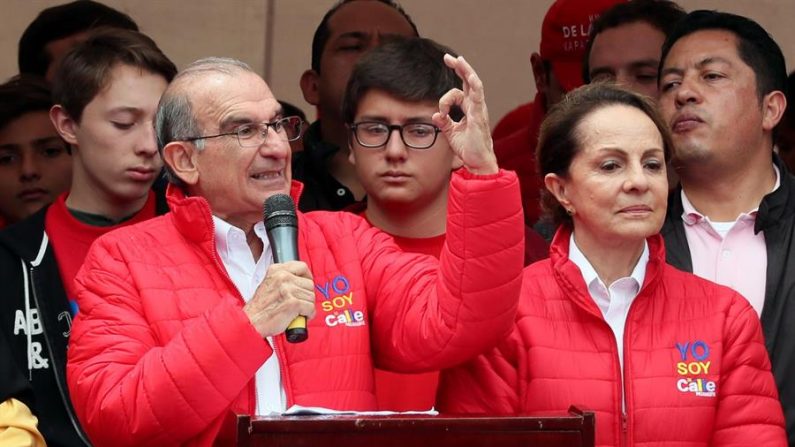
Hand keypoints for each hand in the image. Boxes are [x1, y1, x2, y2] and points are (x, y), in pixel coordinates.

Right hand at [243, 261, 315, 337]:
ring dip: (307, 306)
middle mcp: (282, 277)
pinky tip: (299, 317)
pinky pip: (311, 308)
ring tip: (297, 311)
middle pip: (309, 284)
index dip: (307, 277)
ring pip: (311, 297)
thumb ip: (284, 279)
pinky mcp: (293, 303)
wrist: (251, 322)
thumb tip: (302, 281)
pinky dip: (308, 314)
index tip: (305, 285)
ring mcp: (288, 289)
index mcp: (276, 270)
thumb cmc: (260, 307)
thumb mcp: (269, 284)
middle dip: (306, 296)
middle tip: (298, 303)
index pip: (302, 267)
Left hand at [433, 54, 497, 174]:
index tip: (441, 111)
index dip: (446, 97)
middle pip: (469, 81)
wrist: (478, 163)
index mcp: (469, 109)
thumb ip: (444, 122)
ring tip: (458, 60)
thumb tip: (435, 114)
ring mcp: (479, 109)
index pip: (459, 92)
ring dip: (466, 71)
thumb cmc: (468, 149)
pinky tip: (470, 77)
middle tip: (449, 58)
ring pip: (474, 84)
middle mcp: (475, 106)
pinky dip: (474, 85)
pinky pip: (478, 97)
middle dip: (460, 68)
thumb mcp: (451, 133)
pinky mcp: (479, 116)